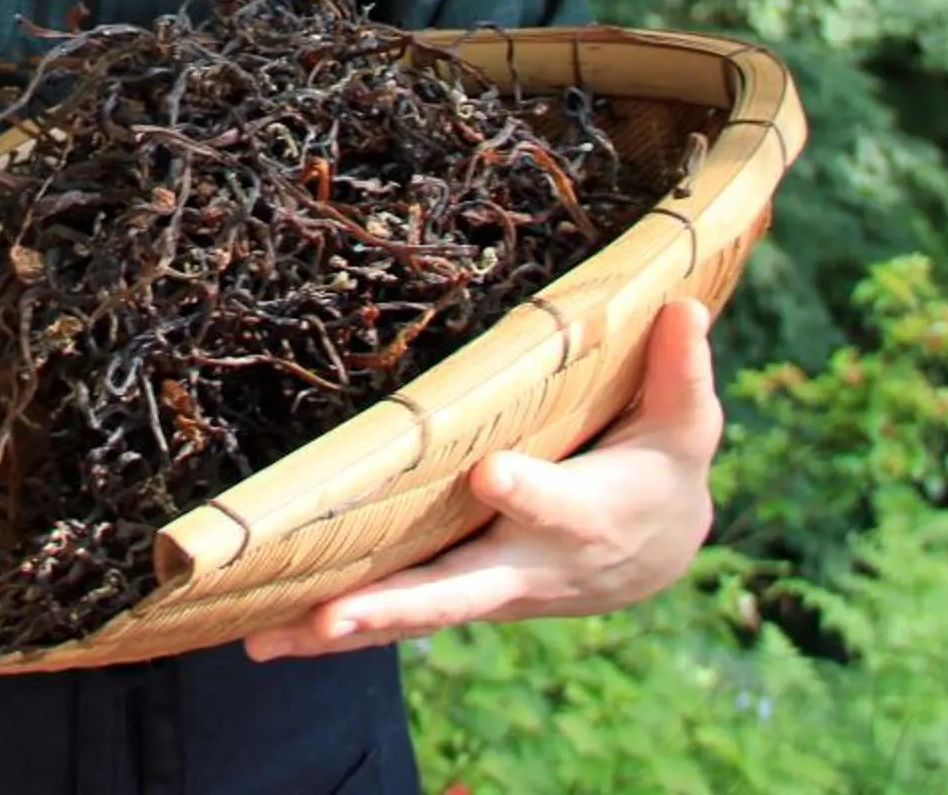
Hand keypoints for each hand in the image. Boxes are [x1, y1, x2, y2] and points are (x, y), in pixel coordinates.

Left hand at [243, 297, 723, 661]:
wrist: (650, 552)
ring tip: (267, 640)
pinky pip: (392, 617)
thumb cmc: (661, 466)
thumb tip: (684, 307)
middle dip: (399, 604)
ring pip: (411, 612)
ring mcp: (485, 587)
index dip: (528, 493)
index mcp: (586, 517)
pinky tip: (261, 640)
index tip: (492, 475)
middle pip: (459, 589)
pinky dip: (331, 634)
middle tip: (335, 614)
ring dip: (342, 629)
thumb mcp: (686, 423)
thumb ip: (680, 373)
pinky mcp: (454, 592)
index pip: (556, 506)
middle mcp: (527, 564)